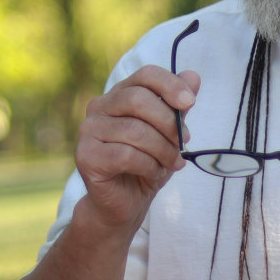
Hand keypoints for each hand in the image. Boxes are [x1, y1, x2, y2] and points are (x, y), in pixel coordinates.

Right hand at [74, 64, 199, 230]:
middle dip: (168, 123)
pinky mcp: (86, 156)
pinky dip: (149, 166)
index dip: (170, 84)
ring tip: (172, 163)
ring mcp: (88, 131)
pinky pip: (126, 155)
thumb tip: (193, 76)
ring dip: (163, 150)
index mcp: (118, 95)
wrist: (124, 204)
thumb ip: (177, 106)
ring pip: (135, 131)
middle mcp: (98, 107)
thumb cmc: (146, 165)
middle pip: (138, 99)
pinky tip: (155, 173)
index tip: (190, 102)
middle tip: (183, 144)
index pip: (145, 75)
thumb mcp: (168, 134)